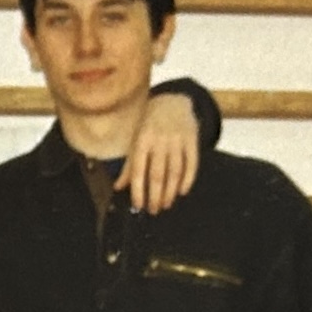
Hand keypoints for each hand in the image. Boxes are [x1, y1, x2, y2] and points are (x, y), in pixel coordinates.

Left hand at [123, 89, 201, 213]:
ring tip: (166, 204)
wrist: (173, 102)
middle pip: (158, 174)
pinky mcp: (192, 140)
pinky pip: (192, 163)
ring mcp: (177, 140)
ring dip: (170, 191)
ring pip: (175, 171)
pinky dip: (188, 179)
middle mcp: (160, 141)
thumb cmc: (149, 125)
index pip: (139, 171)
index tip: (139, 205)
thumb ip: (129, 165)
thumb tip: (118, 187)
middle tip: (154, 210)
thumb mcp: (135, 141)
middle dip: (155, 195)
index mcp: (142, 141)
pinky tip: (182, 191)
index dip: (139, 190)